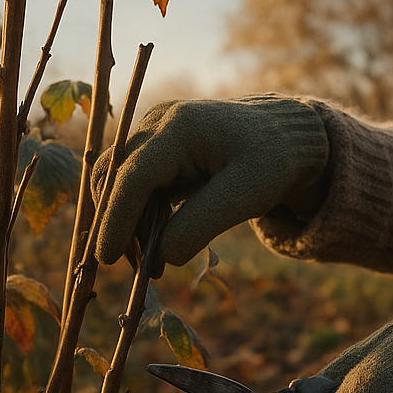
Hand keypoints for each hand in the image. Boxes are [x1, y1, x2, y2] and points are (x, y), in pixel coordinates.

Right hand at [93, 95, 329, 267]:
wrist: (287, 136)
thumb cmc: (272, 161)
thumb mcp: (245, 196)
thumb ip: (199, 225)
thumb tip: (160, 256)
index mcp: (179, 127)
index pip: (132, 177)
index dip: (115, 219)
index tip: (105, 259)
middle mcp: (158, 122)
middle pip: (115, 178)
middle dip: (119, 225)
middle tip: (142, 270)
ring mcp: (154, 132)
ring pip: (120, 184)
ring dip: (128, 225)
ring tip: (155, 265)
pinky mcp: (157, 148)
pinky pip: (134, 184)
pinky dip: (139, 216)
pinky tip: (157, 245)